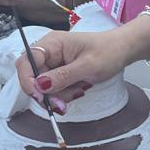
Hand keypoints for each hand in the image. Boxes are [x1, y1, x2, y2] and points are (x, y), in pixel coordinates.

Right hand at [17, 24, 144, 102]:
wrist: (123, 50)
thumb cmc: (108, 51)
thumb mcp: (88, 66)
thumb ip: (63, 77)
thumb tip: (40, 86)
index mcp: (52, 43)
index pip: (26, 61)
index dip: (27, 80)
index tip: (40, 97)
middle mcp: (49, 52)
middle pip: (33, 77)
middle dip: (47, 94)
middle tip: (62, 106)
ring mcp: (54, 62)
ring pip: (44, 86)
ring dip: (59, 95)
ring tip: (80, 90)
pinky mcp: (61, 71)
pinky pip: (55, 88)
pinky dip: (65, 93)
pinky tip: (80, 89)